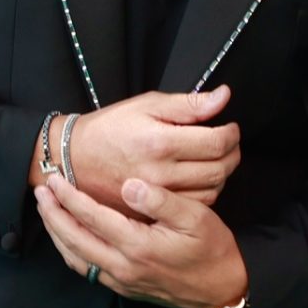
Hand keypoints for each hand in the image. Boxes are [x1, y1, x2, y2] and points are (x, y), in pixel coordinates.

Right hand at [29, 86, 239, 213]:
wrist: (74, 159)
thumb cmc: (109, 129)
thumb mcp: (146, 105)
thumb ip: (188, 104)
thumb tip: (223, 97)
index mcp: (160, 142)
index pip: (216, 142)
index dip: (231, 134)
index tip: (229, 128)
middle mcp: (161, 173)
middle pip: (219, 169)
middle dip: (232, 153)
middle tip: (228, 143)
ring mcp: (157, 196)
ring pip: (211, 191)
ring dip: (222, 174)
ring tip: (216, 159)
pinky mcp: (153, 211)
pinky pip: (193, 206)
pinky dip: (206, 192)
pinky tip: (200, 178)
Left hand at [34, 174, 249, 307]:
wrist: (224, 289)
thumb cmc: (213, 249)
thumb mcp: (196, 216)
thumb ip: (161, 200)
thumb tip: (130, 185)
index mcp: (138, 246)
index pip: (91, 218)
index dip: (69, 197)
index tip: (55, 179)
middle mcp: (123, 267)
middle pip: (73, 239)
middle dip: (53, 214)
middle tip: (41, 191)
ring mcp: (122, 281)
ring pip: (76, 257)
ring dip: (57, 233)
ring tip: (48, 211)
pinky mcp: (125, 288)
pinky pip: (87, 269)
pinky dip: (71, 250)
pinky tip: (69, 237)